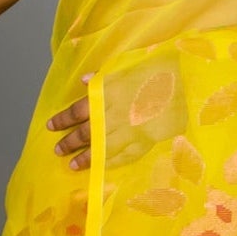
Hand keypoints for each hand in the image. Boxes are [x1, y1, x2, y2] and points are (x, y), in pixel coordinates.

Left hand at [46, 58, 189, 170]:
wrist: (185, 88)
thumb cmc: (156, 74)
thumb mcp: (127, 69)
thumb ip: (104, 78)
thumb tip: (85, 83)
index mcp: (108, 95)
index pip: (78, 110)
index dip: (63, 119)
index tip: (51, 126)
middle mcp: (114, 116)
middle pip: (86, 132)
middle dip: (70, 141)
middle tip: (57, 149)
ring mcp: (129, 132)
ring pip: (101, 148)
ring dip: (85, 157)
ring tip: (72, 164)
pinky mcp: (143, 143)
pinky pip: (122, 157)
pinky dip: (108, 162)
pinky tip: (99, 166)